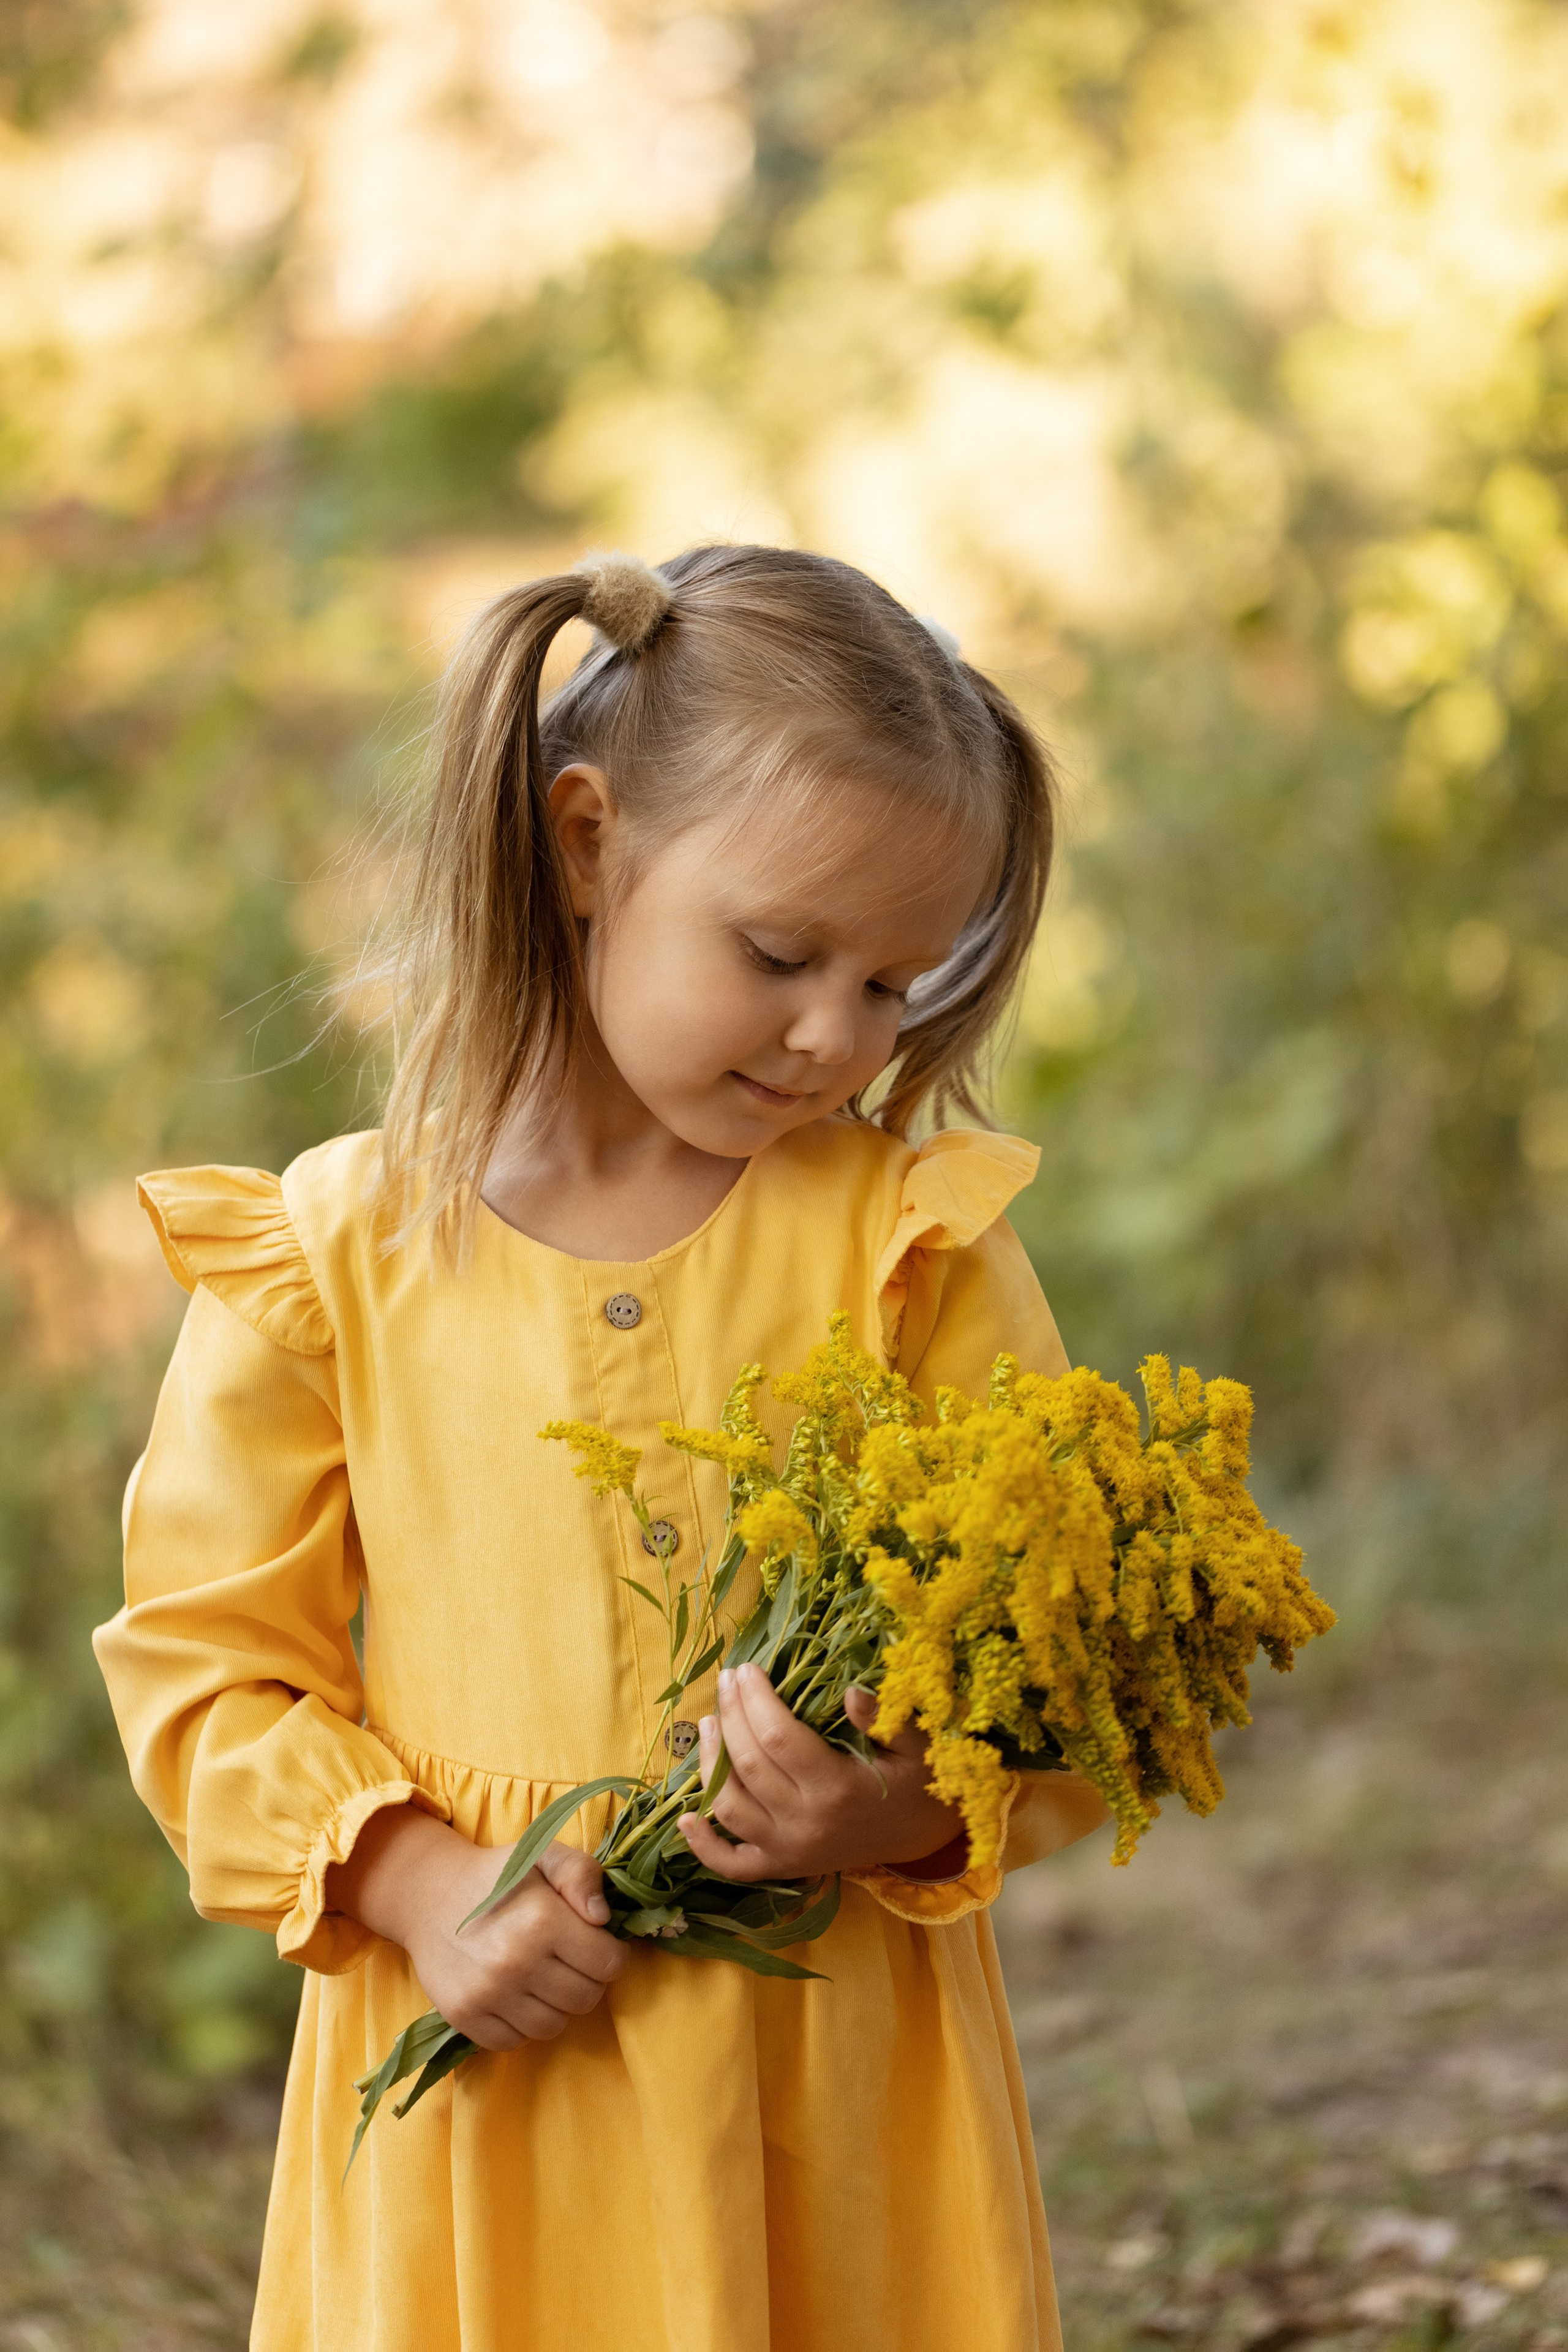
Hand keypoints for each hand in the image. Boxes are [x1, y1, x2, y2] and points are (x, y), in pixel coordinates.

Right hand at [326, 1807, 625, 2050]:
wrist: (427, 1897)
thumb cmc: (496, 1876)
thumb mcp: (544, 1855)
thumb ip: (581, 1875)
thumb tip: (602, 1919)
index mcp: (543, 1921)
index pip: (609, 1965)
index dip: (610, 1954)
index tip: (595, 1944)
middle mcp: (516, 1963)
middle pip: (586, 1999)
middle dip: (587, 1981)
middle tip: (569, 1961)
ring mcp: (488, 1994)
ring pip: (554, 2027)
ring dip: (555, 2006)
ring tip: (542, 1978)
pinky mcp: (464, 2016)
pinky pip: (515, 2042)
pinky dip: (521, 2024)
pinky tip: (515, 1995)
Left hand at [676, 1664, 962, 1882]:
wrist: (923, 1836)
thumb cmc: (921, 1780)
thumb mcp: (917, 1743)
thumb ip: (887, 1718)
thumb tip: (852, 1692)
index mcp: (838, 1789)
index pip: (779, 1737)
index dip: (755, 1699)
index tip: (746, 1668)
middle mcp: (806, 1824)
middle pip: (748, 1764)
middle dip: (730, 1714)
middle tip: (726, 1679)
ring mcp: (789, 1852)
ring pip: (729, 1808)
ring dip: (708, 1763)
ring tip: (708, 1722)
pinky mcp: (782, 1867)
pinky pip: (732, 1865)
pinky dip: (703, 1846)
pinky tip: (687, 1816)